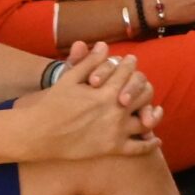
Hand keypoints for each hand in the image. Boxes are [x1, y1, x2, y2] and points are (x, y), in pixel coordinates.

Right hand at [14, 44, 161, 159]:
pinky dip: (149, 144)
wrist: (39, 133)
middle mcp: (115, 111)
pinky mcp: (112, 148)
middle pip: (143, 94)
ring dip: (152, 114)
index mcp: (106, 91)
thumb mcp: (70, 78)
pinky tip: (155, 140)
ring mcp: (116, 131)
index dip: (130, 65)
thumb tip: (103, 45)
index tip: (131, 61)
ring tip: (155, 111)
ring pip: (146, 121)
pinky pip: (138, 147)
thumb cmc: (52, 103)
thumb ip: (90, 62)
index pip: (128, 73)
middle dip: (142, 85)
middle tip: (141, 83)